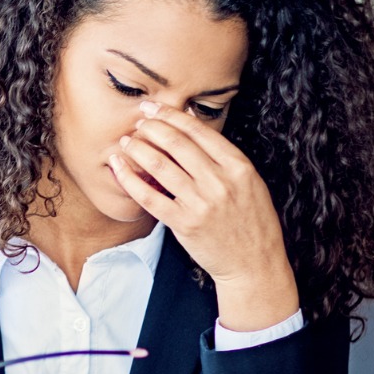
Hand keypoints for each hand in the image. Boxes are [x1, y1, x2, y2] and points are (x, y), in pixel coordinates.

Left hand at [107, 100, 299, 330]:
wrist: (254, 265)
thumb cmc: (252, 222)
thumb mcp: (250, 183)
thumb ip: (224, 157)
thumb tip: (192, 124)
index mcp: (239, 167)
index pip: (198, 131)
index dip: (171, 115)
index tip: (153, 108)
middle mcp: (220, 182)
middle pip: (176, 143)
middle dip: (151, 127)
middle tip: (137, 122)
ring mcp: (201, 203)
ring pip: (160, 166)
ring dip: (138, 149)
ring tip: (126, 141)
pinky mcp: (184, 224)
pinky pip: (150, 197)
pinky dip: (130, 180)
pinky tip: (119, 168)